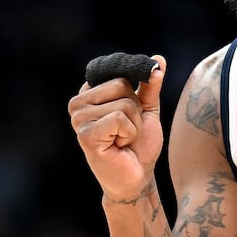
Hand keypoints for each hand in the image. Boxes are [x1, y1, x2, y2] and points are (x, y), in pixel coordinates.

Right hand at [68, 54, 166, 201]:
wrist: (138, 176)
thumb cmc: (139, 144)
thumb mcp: (147, 109)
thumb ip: (149, 85)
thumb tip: (158, 59)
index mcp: (89, 93)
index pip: (118, 71)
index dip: (134, 90)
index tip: (131, 110)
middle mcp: (78, 103)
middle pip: (121, 84)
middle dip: (135, 109)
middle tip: (127, 130)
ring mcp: (79, 119)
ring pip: (124, 102)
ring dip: (134, 123)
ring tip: (123, 138)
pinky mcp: (85, 135)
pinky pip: (120, 118)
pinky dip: (130, 133)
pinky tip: (119, 145)